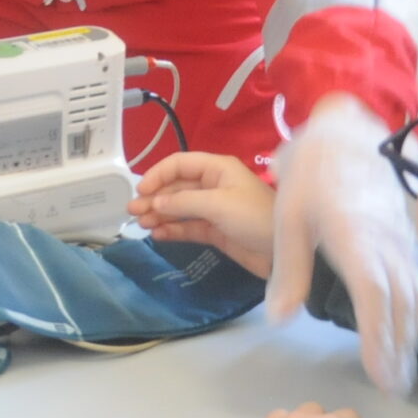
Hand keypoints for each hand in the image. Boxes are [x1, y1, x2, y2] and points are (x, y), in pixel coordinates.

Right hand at [129, 151, 276, 277]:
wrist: (284, 252)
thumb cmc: (255, 218)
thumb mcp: (218, 204)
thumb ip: (184, 201)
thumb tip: (155, 201)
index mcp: (218, 169)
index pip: (180, 164)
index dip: (158, 174)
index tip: (140, 190)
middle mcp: (214, 185)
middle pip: (176, 187)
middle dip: (155, 197)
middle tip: (133, 211)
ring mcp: (214, 209)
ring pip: (179, 208)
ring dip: (160, 214)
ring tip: (141, 224)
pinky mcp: (216, 231)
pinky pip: (188, 226)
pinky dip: (172, 229)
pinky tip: (157, 233)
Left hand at [267, 96, 417, 395]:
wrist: (348, 130)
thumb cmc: (313, 172)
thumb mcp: (289, 216)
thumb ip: (288, 270)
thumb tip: (279, 319)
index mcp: (357, 238)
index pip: (375, 297)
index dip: (379, 338)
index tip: (381, 375)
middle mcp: (388, 243)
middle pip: (400, 305)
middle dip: (399, 350)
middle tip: (395, 389)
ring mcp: (402, 241)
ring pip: (414, 296)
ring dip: (410, 336)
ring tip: (404, 373)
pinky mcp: (405, 239)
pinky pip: (417, 282)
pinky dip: (415, 312)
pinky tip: (409, 331)